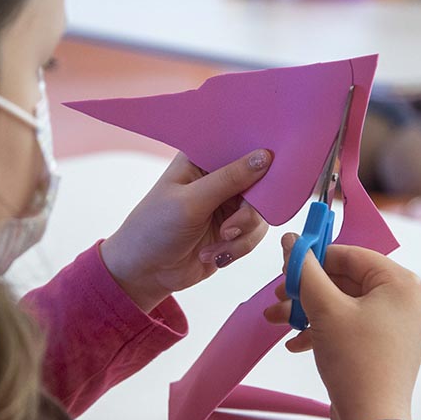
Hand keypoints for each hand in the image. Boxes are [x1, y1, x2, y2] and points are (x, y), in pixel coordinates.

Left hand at [100, 150, 271, 311]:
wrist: (146, 273)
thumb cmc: (155, 228)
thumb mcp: (191, 202)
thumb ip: (229, 179)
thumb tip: (265, 156)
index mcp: (202, 159)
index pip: (239, 146)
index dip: (259, 155)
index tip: (274, 169)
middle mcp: (218, 178)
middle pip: (258, 182)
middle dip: (249, 210)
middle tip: (231, 228)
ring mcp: (227, 204)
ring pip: (260, 212)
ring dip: (242, 235)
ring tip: (217, 245)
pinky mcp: (233, 229)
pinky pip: (254, 234)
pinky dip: (239, 247)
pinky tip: (213, 255)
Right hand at [263, 233, 420, 419]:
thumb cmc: (354, 358)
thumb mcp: (324, 309)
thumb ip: (305, 270)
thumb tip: (291, 241)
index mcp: (402, 283)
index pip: (352, 255)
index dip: (315, 257)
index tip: (286, 265)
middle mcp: (407, 300)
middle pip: (347, 281)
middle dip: (307, 290)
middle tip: (277, 296)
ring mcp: (399, 326)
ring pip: (346, 305)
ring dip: (309, 311)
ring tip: (276, 321)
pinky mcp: (388, 347)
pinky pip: (353, 326)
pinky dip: (325, 330)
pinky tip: (296, 343)